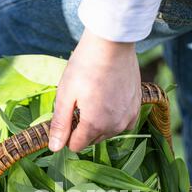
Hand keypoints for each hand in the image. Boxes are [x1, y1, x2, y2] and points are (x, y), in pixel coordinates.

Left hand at [49, 28, 141, 152]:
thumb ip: (60, 125)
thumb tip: (54, 148)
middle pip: (92, 140)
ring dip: (99, 123)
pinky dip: (114, 118)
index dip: (68, 134)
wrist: (112, 43)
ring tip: (94, 98)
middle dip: (83, 128)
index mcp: (94, 125)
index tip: (67, 115)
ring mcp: (128, 118)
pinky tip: (109, 102)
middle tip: (80, 103)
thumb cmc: (85, 66)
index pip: (76, 146)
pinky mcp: (136, 108)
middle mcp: (114, 126)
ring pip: (107, 133)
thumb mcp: (65, 95)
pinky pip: (122, 124)